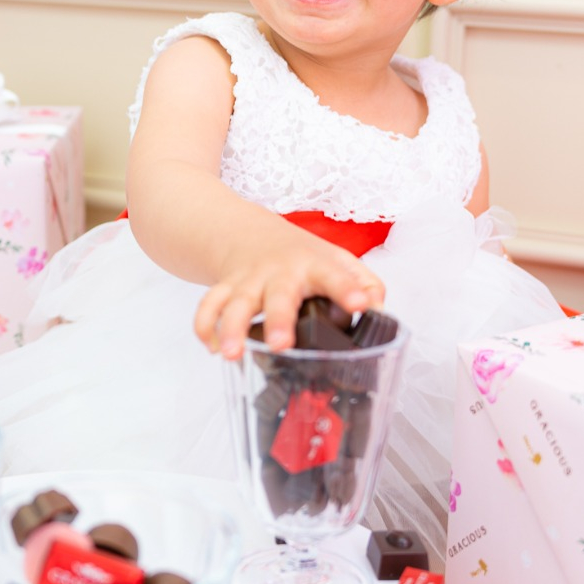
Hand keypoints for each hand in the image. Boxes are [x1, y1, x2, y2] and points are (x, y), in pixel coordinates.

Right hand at [193, 229, 385, 360]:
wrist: (247, 230)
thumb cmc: (297, 253)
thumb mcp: (337, 259)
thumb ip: (365, 283)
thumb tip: (379, 310)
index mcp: (313, 265)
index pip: (335, 276)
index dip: (348, 289)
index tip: (360, 304)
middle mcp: (278, 273)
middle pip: (277, 297)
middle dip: (277, 320)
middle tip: (281, 344)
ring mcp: (248, 281)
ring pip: (234, 303)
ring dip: (230, 327)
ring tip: (230, 353)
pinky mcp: (224, 288)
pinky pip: (208, 306)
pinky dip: (205, 326)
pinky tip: (212, 346)